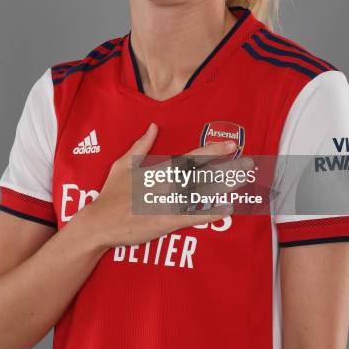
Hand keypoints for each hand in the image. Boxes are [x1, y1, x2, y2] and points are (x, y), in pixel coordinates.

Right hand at [81, 123, 244, 247]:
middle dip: (227, 168)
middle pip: (203, 174)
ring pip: (202, 193)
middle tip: (248, 163)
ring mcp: (168, 203)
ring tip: (243, 181)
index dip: (213, 150)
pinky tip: (226, 209)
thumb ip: (140, 146)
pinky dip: (210, 213)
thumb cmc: (111, 193)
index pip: (191, 157)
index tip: (231, 144)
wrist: (99, 222)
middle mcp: (167, 184)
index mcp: (158, 170)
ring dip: (224, 187)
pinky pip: (193, 216)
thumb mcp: (123, 164)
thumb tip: (153, 127)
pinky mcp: (166, 222)